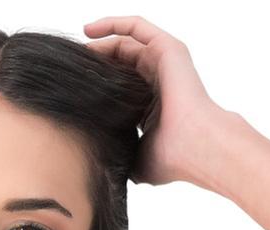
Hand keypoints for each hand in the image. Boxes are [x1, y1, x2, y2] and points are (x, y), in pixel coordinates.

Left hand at [83, 15, 232, 189]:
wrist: (195, 148)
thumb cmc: (172, 158)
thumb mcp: (137, 161)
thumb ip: (123, 156)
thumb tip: (105, 166)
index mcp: (152, 106)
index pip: (121, 88)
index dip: (99, 86)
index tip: (76, 90)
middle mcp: (159, 81)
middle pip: (122, 64)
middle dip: (97, 64)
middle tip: (74, 69)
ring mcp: (165, 63)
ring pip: (127, 43)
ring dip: (101, 43)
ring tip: (78, 51)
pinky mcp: (168, 49)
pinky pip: (136, 27)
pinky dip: (113, 23)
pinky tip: (88, 30)